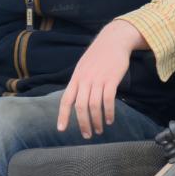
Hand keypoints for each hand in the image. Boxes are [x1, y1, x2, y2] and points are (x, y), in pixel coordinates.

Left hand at [57, 21, 147, 138]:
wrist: (113, 40)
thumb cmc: (98, 55)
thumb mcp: (83, 67)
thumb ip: (79, 82)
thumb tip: (75, 99)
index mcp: (76, 78)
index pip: (66, 100)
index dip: (63, 116)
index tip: (61, 129)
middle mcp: (85, 80)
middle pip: (80, 107)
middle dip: (83, 124)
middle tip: (87, 135)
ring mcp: (98, 79)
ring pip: (94, 106)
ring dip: (97, 121)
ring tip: (100, 130)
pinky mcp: (111, 79)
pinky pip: (108, 100)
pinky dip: (109, 112)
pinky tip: (110, 120)